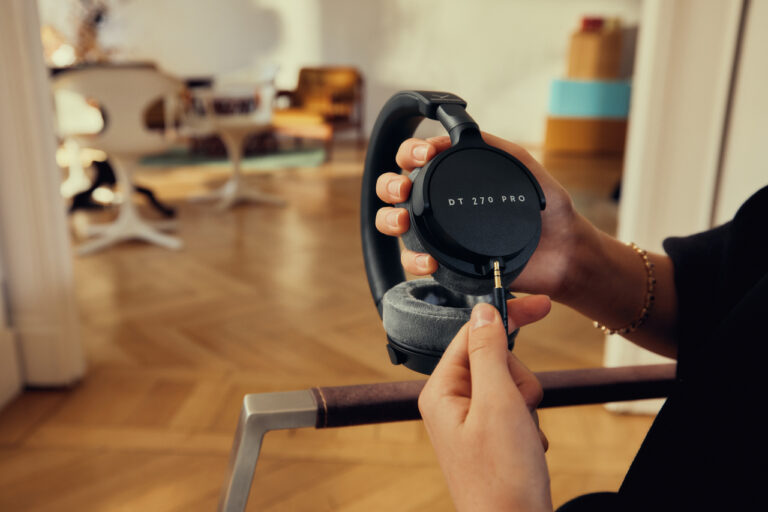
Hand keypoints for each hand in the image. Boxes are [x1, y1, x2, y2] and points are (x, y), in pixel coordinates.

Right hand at [375, 134, 584, 299]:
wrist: (564, 254)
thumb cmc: (548, 210)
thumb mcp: (524, 166)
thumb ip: (495, 147)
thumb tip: (463, 134)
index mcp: (455, 177)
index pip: (417, 157)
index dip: (410, 151)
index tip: (423, 154)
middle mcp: (441, 203)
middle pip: (393, 188)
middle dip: (389, 184)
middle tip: (403, 187)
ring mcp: (440, 234)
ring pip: (393, 223)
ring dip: (388, 218)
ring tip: (402, 221)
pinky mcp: (446, 263)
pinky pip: (415, 261)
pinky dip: (413, 260)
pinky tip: (429, 260)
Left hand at [419, 297, 552, 511]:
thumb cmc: (502, 476)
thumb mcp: (497, 403)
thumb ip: (488, 352)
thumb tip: (483, 312)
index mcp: (441, 391)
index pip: (471, 335)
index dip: (505, 318)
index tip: (540, 305)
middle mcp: (452, 403)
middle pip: (496, 360)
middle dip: (518, 380)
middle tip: (520, 408)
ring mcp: (472, 421)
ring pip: (511, 385)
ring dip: (526, 406)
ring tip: (522, 435)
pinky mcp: (491, 436)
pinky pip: (518, 410)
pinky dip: (529, 425)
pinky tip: (526, 448)